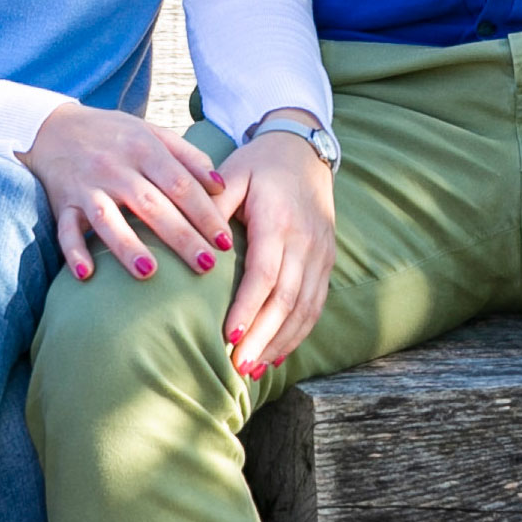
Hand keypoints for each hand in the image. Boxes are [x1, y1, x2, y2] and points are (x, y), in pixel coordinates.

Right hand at [18, 102, 232, 282]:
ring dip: (128, 247)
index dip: (205, 213)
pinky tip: (86, 274)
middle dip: (181, 237)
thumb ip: (189, 157)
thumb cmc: (114, 135)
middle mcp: (116, 168)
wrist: (53, 127)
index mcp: (144, 149)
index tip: (226, 241)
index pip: (181, 185)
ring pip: (108, 219)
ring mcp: (87, 187)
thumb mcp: (153, 134)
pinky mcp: (62, 203)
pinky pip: (65, 230)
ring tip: (150, 273)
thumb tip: (221, 187)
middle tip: (206, 265)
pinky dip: (73, 252)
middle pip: (152, 206)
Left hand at [213, 119, 336, 378]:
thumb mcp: (232, 174)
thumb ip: (212, 206)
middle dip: (263, 337)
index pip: (266, 273)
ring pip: (305, 307)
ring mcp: (321, 252)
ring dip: (280, 342)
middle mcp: (307, 240)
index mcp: (280, 220)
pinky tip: (277, 355)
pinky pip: (316, 304)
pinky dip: (298, 333)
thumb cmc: (259, 164)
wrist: (304, 150)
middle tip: (237, 367)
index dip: (249, 307)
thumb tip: (193, 241)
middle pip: (287, 298)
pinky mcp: (327, 260)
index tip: (228, 336)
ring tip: (253, 370)